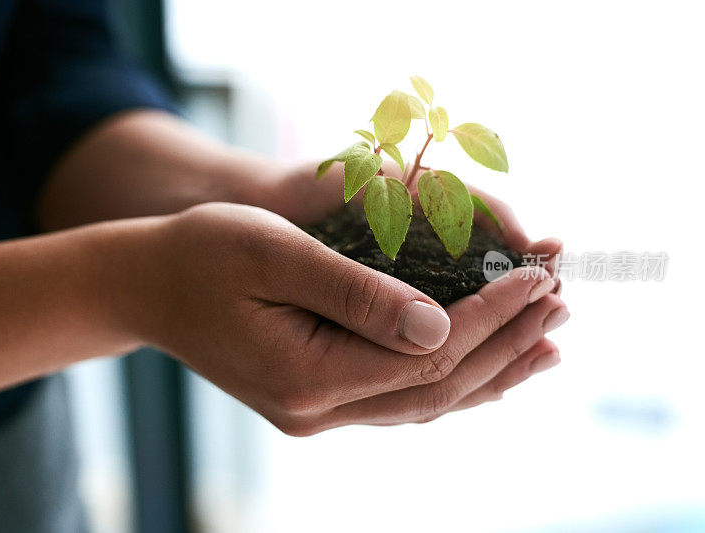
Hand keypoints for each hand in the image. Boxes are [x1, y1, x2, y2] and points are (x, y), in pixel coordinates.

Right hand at [123, 202, 566, 434]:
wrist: (145, 286)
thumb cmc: (201, 254)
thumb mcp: (275, 254)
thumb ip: (356, 292)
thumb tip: (437, 325)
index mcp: (306, 375)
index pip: (425, 353)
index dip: (489, 315)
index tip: (538, 278)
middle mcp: (315, 410)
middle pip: (434, 389)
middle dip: (503, 345)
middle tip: (561, 306)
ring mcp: (314, 413)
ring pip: (422, 403)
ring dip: (487, 371)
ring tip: (545, 344)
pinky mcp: (313, 400)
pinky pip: (397, 400)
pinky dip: (447, 380)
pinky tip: (481, 364)